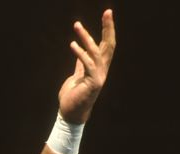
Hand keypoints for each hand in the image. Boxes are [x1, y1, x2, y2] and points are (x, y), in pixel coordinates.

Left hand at [58, 9, 116, 123]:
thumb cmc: (73, 96)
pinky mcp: (93, 83)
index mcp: (99, 67)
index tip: (107, 14)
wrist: (70, 114)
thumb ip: (80, 63)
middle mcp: (102, 70)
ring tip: (77, 25)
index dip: (108, 30)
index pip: (107, 45)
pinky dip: (80, 53)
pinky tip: (73, 44)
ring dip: (87, 37)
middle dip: (108, 28)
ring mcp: (99, 76)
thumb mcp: (77, 75)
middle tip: (108, 12)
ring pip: (96, 52)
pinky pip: (87, 64)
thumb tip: (80, 51)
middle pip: (109, 45)